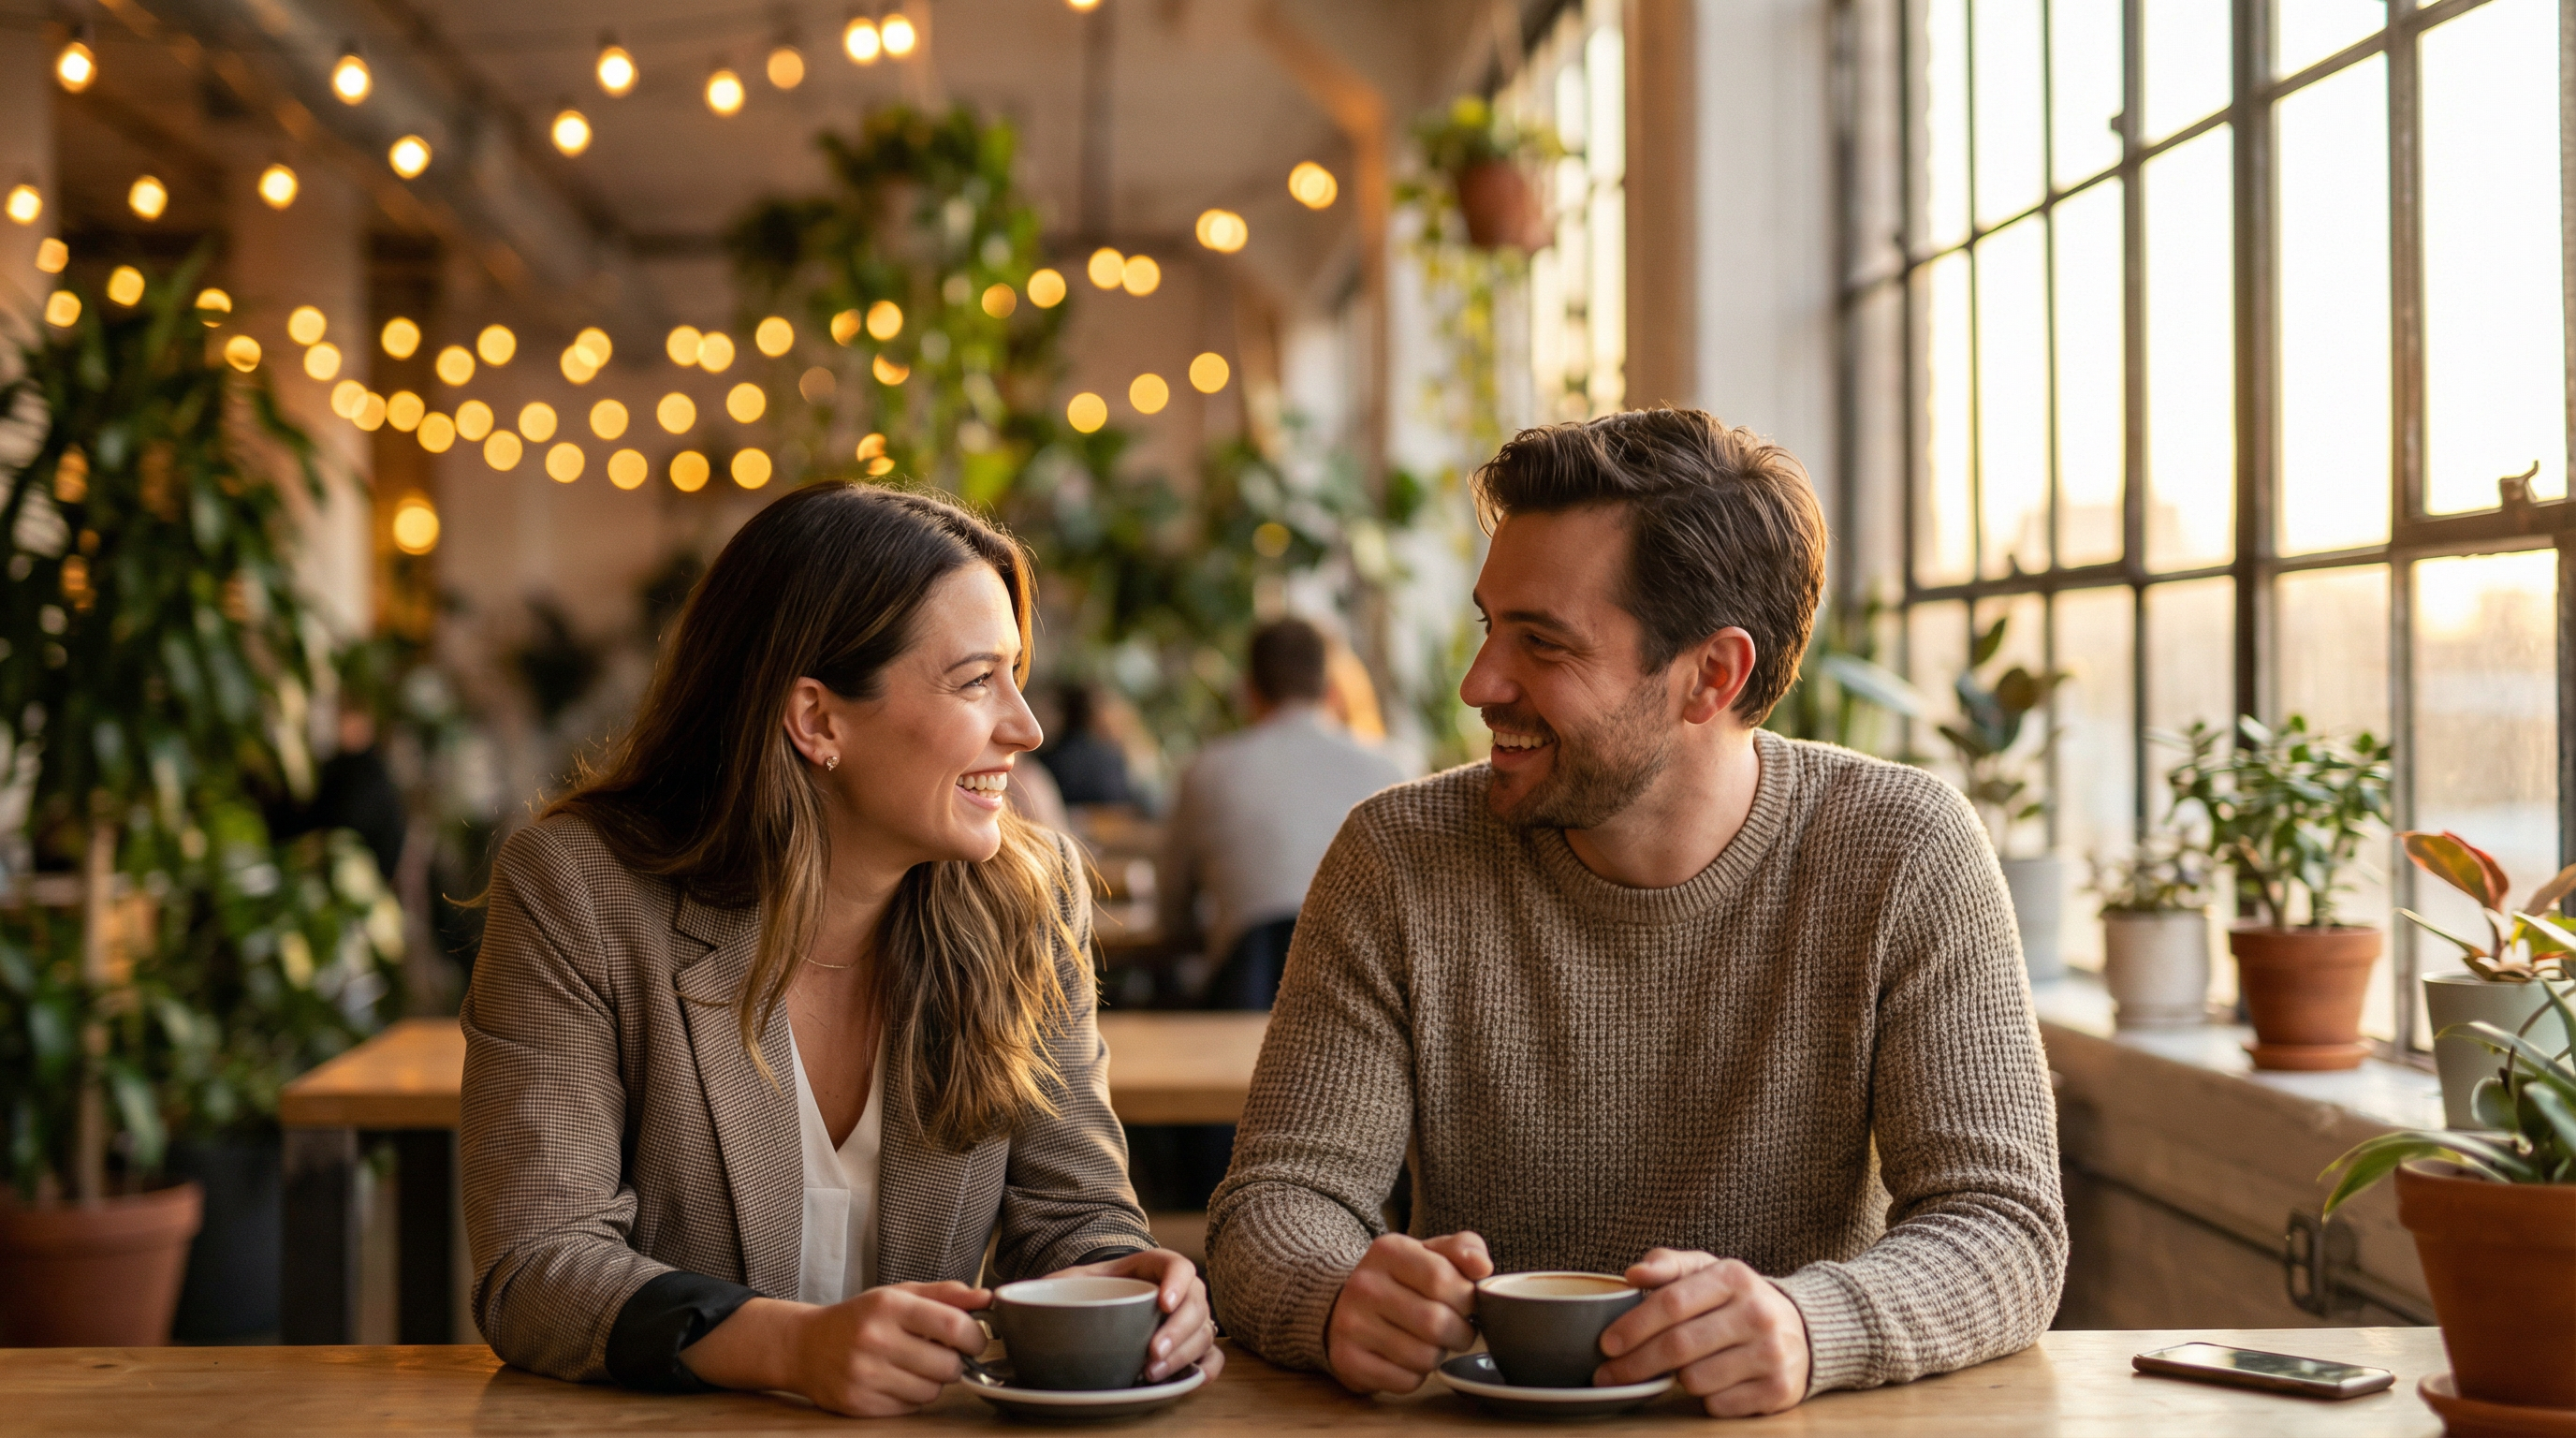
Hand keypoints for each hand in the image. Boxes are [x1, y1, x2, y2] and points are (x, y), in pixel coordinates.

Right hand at [782, 1281, 992, 1416]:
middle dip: (953, 1362)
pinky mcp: (859, 1404)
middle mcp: (875, 1340)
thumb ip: (945, 1294)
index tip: (974, 1339)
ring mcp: (865, 1375)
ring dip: (932, 1381)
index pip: (953, 1325)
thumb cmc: (860, 1318)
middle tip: (941, 1353)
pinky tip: (895, 1380)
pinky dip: (911, 1397)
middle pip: (948, 1366)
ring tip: (915, 1366)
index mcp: (889, 1306)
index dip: (974, 1336)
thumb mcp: (899, 1294)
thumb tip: (986, 1297)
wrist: (804, 1346)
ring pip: (931, 1392)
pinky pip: (910, 1408)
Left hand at [1050, 1248, 1224, 1382]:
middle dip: (1178, 1330)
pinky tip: (1188, 1379)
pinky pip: (1211, 1356)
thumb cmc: (1081, 1293)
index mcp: (1150, 1266)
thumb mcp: (1063, 1283)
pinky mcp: (1188, 1347)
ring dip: (1184, 1354)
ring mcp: (1185, 1320)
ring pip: (1204, 1331)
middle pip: (1196, 1303)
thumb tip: (1003, 1298)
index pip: (1177, 1265)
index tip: (1161, 1303)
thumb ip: (1043, 1288)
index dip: (1176, 1282)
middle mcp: (1175, 1291)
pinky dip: (1205, 1368)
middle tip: (1151, 1354)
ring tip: (1151, 1373)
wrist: (1092, 1309)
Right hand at [1324, 1231, 1492, 1394]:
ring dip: (1439, 1355)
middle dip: (1461, 1333)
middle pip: (1435, 1322)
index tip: (1469, 1305)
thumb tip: (1482, 1266)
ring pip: (1424, 1356)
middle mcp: (1364, 1285)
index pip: (1442, 1278)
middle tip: (1460, 1331)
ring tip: (1433, 1344)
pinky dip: (1417, 1375)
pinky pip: (1405, 1381)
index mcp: (1388, 1250)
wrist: (1343, 1306)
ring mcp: (1351, 1324)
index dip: (1467, 1298)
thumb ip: (1461, 1249)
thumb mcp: (1428, 1253)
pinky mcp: (1348, 1359)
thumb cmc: (1400, 1280)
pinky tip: (1409, 1359)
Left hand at [1596, 1250, 1809, 1415]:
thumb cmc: (1736, 1301)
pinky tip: (1709, 1384)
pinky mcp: (1778, 1390)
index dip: (1634, 1325)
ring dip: (1674, 1381)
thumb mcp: (1707, 1271)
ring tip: (1675, 1371)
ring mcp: (1771, 1353)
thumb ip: (1667, 1265)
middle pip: (1678, 1345)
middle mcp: (1757, 1313)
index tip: (1606, 1344)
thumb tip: (1632, 1274)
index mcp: (1734, 1277)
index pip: (1671, 1302)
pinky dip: (1704, 1399)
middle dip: (1635, 1364)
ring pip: (1696, 1379)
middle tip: (1607, 1375)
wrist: (1801, 1331)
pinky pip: (1719, 1405)